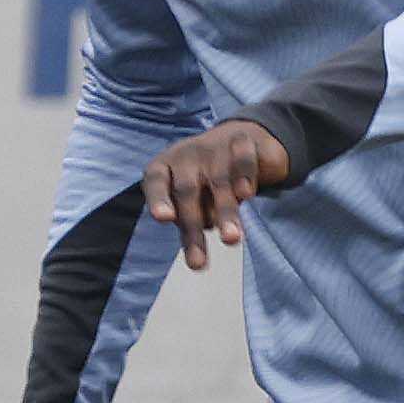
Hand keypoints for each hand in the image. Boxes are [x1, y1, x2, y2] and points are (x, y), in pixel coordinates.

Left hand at [143, 120, 289, 270]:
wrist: (240, 141)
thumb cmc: (206, 182)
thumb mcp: (191, 202)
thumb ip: (190, 224)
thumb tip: (197, 256)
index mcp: (165, 168)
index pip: (155, 182)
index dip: (159, 199)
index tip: (164, 218)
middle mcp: (185, 156)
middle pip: (187, 192)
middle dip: (194, 226)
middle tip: (199, 263)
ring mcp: (212, 146)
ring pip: (217, 181)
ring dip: (225, 211)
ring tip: (231, 239)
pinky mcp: (241, 139)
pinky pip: (242, 158)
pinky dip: (245, 174)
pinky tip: (248, 194)